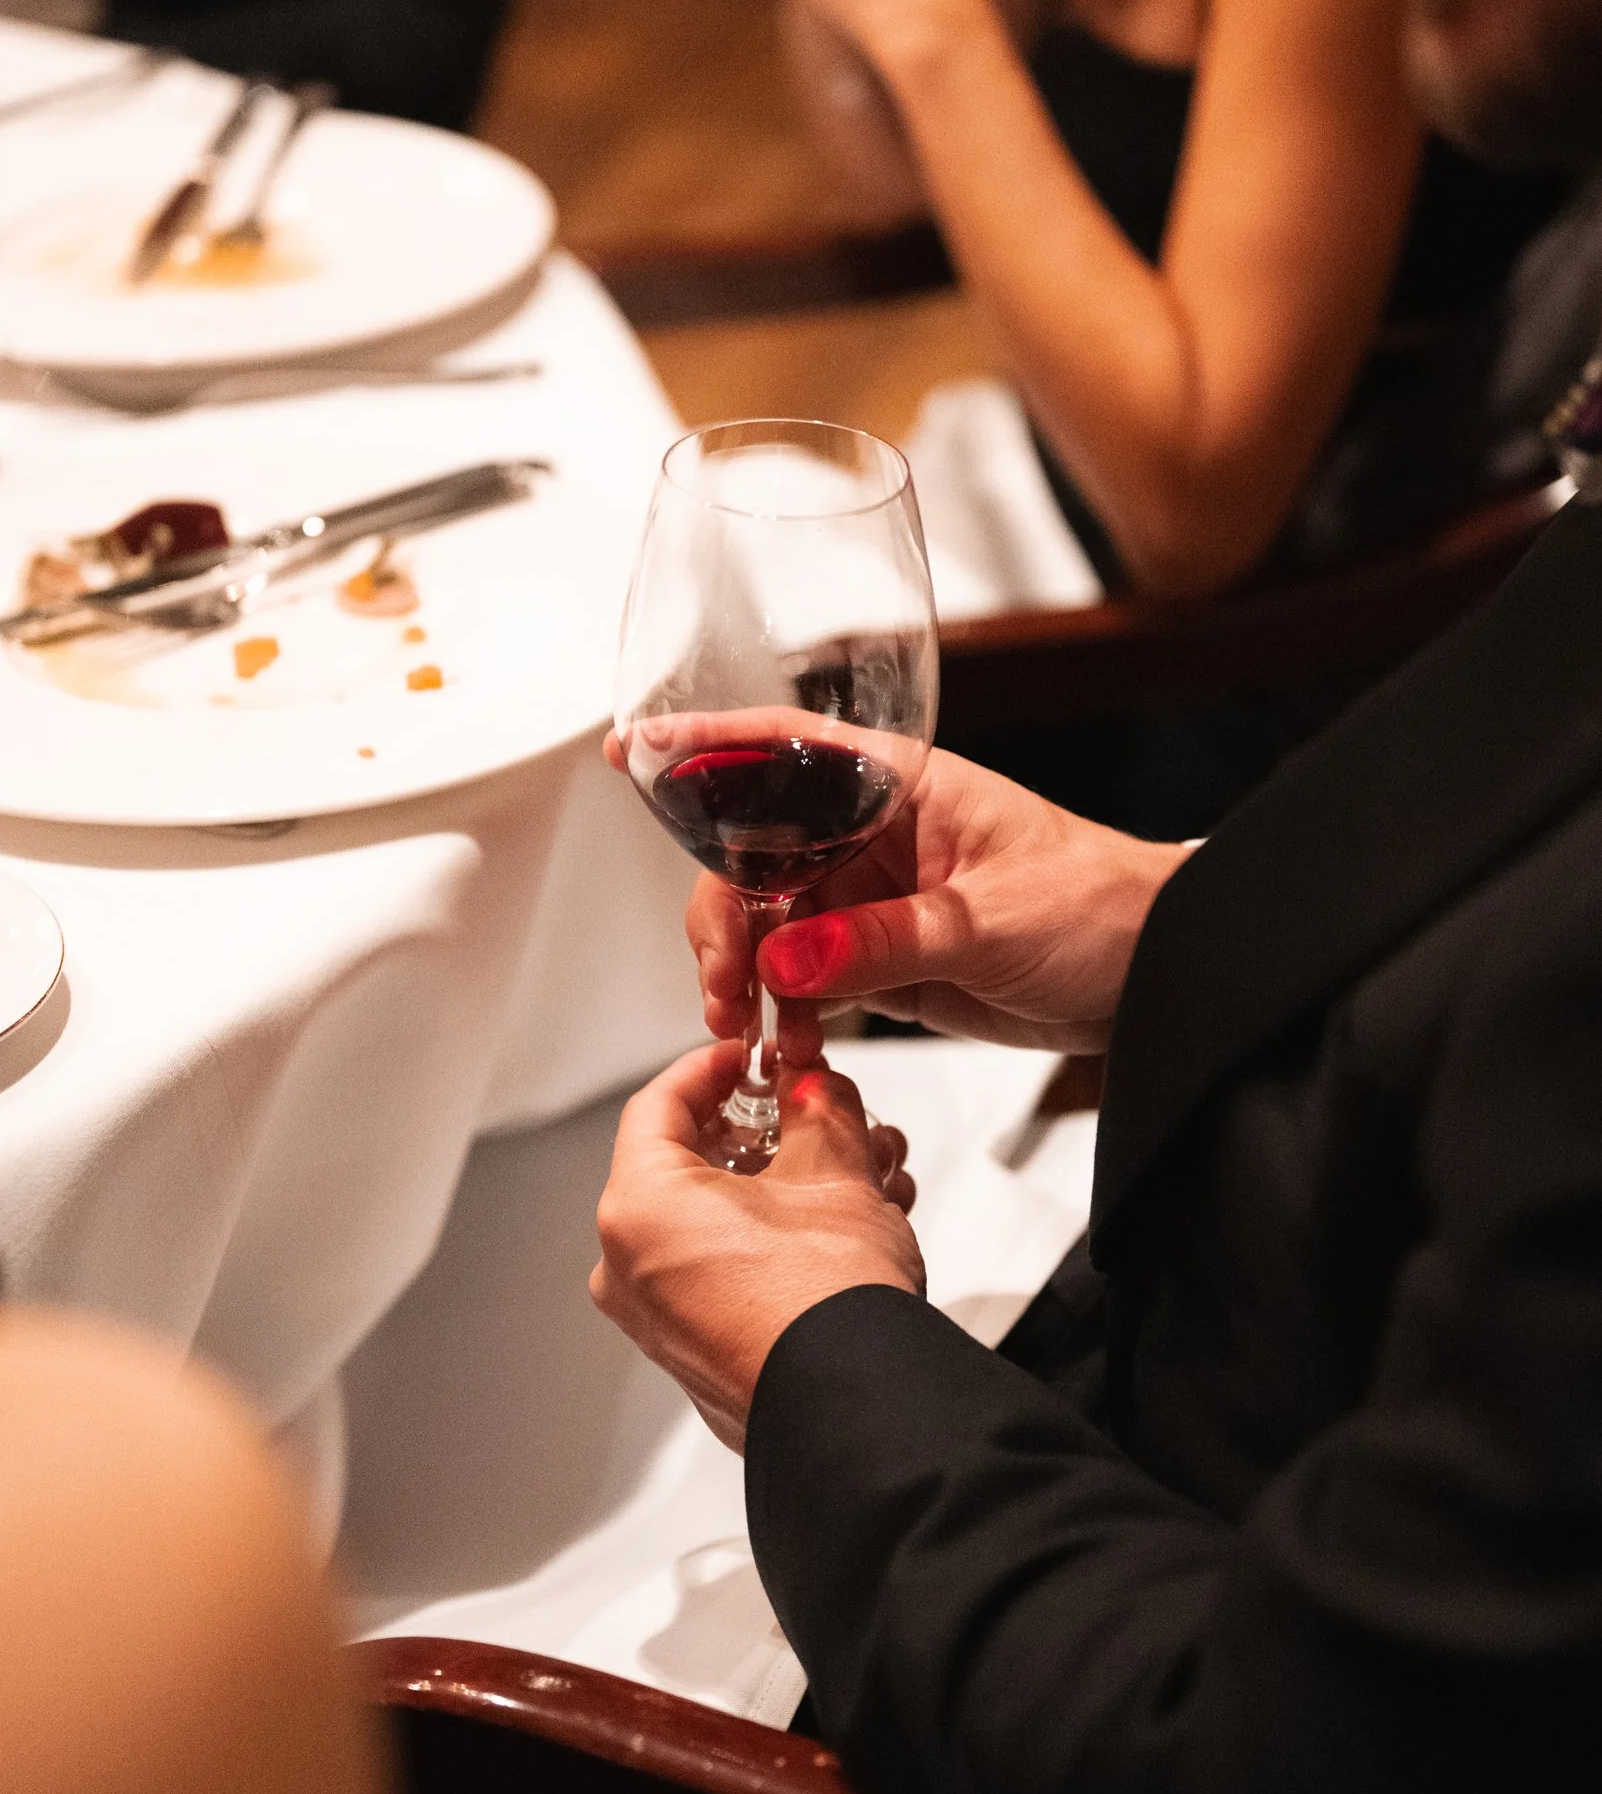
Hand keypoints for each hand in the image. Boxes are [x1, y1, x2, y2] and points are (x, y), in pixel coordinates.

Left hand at [591, 1044, 922, 1452]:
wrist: (861, 1412)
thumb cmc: (831, 1305)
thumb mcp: (836, 1173)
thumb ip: (819, 1108)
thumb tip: (814, 1087)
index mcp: (639, 1209)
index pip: (657, 1104)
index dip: (712, 1067)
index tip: (748, 1055)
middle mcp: (631, 1268)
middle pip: (691, 1165)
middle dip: (769, 1133)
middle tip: (814, 1112)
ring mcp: (660, 1320)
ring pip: (718, 1221)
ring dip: (787, 1187)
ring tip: (859, 1173)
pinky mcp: (696, 1355)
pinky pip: (724, 1272)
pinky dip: (774, 1240)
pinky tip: (843, 1227)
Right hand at [687, 748, 1191, 1063]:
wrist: (1159, 977)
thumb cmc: (1105, 910)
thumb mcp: (993, 922)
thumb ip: (887, 940)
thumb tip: (790, 961)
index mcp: (905, 787)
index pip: (787, 749)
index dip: (705, 746)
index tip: (634, 753)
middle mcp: (878, 835)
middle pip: (756, 856)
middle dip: (723, 919)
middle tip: (726, 987)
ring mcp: (874, 899)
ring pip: (771, 926)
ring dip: (747, 978)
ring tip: (753, 1033)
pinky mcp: (884, 960)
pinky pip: (807, 981)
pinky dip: (786, 1015)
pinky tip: (789, 1047)